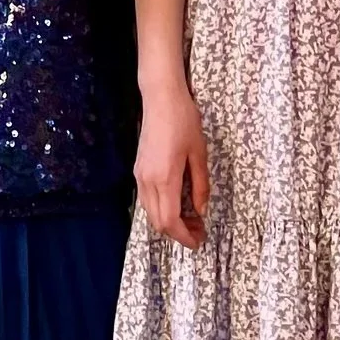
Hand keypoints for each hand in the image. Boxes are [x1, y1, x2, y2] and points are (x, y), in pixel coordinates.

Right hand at [134, 85, 211, 248]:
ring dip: (169, 221)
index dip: (184, 236)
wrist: (161, 98)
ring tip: (191, 218)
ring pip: (150, 212)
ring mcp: (140, 175)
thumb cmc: (184, 121)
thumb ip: (200, 185)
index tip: (199, 241)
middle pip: (157, 222)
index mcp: (164, 178)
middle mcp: (147, 181)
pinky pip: (147, 200)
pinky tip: (177, 202)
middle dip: (178, 233)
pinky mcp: (138, 169)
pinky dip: (161, 209)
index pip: (170, 221)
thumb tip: (201, 210)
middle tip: (199, 230)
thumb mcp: (199, 153)